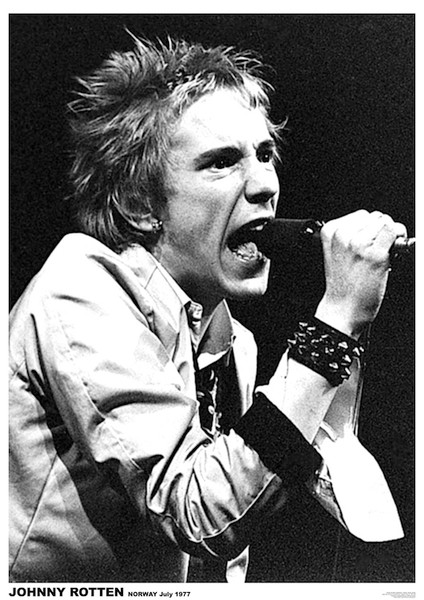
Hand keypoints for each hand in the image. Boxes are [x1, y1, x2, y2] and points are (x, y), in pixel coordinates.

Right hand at [315, 210, 406, 337]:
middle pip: (374, 216)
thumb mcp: (336, 254)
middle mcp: (343, 235)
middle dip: (379, 231)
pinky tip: (391, 254)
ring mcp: (359, 244)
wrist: (342, 310)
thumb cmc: (341, 287)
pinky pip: (394, 232)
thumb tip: (375, 224)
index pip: (360, 215)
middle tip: (376, 249)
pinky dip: (398, 239)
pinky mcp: (376, 255)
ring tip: (381, 253)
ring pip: (385, 222)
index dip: (370, 228)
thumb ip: (349, 236)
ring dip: (389, 235)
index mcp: (330, 232)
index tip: (370, 240)